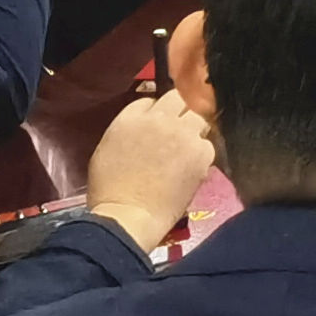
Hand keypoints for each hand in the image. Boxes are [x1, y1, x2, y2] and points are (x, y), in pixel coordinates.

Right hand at [83, 88, 218, 248]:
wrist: (127, 216)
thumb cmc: (109, 192)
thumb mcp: (107, 150)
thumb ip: (129, 131)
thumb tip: (144, 130)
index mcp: (130, 118)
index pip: (150, 101)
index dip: (155, 114)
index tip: (157, 127)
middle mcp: (158, 119)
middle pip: (178, 99)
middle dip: (179, 112)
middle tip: (178, 132)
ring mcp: (182, 134)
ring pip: (197, 117)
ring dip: (193, 131)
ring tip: (186, 152)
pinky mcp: (200, 152)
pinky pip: (208, 144)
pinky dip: (202, 155)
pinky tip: (193, 169)